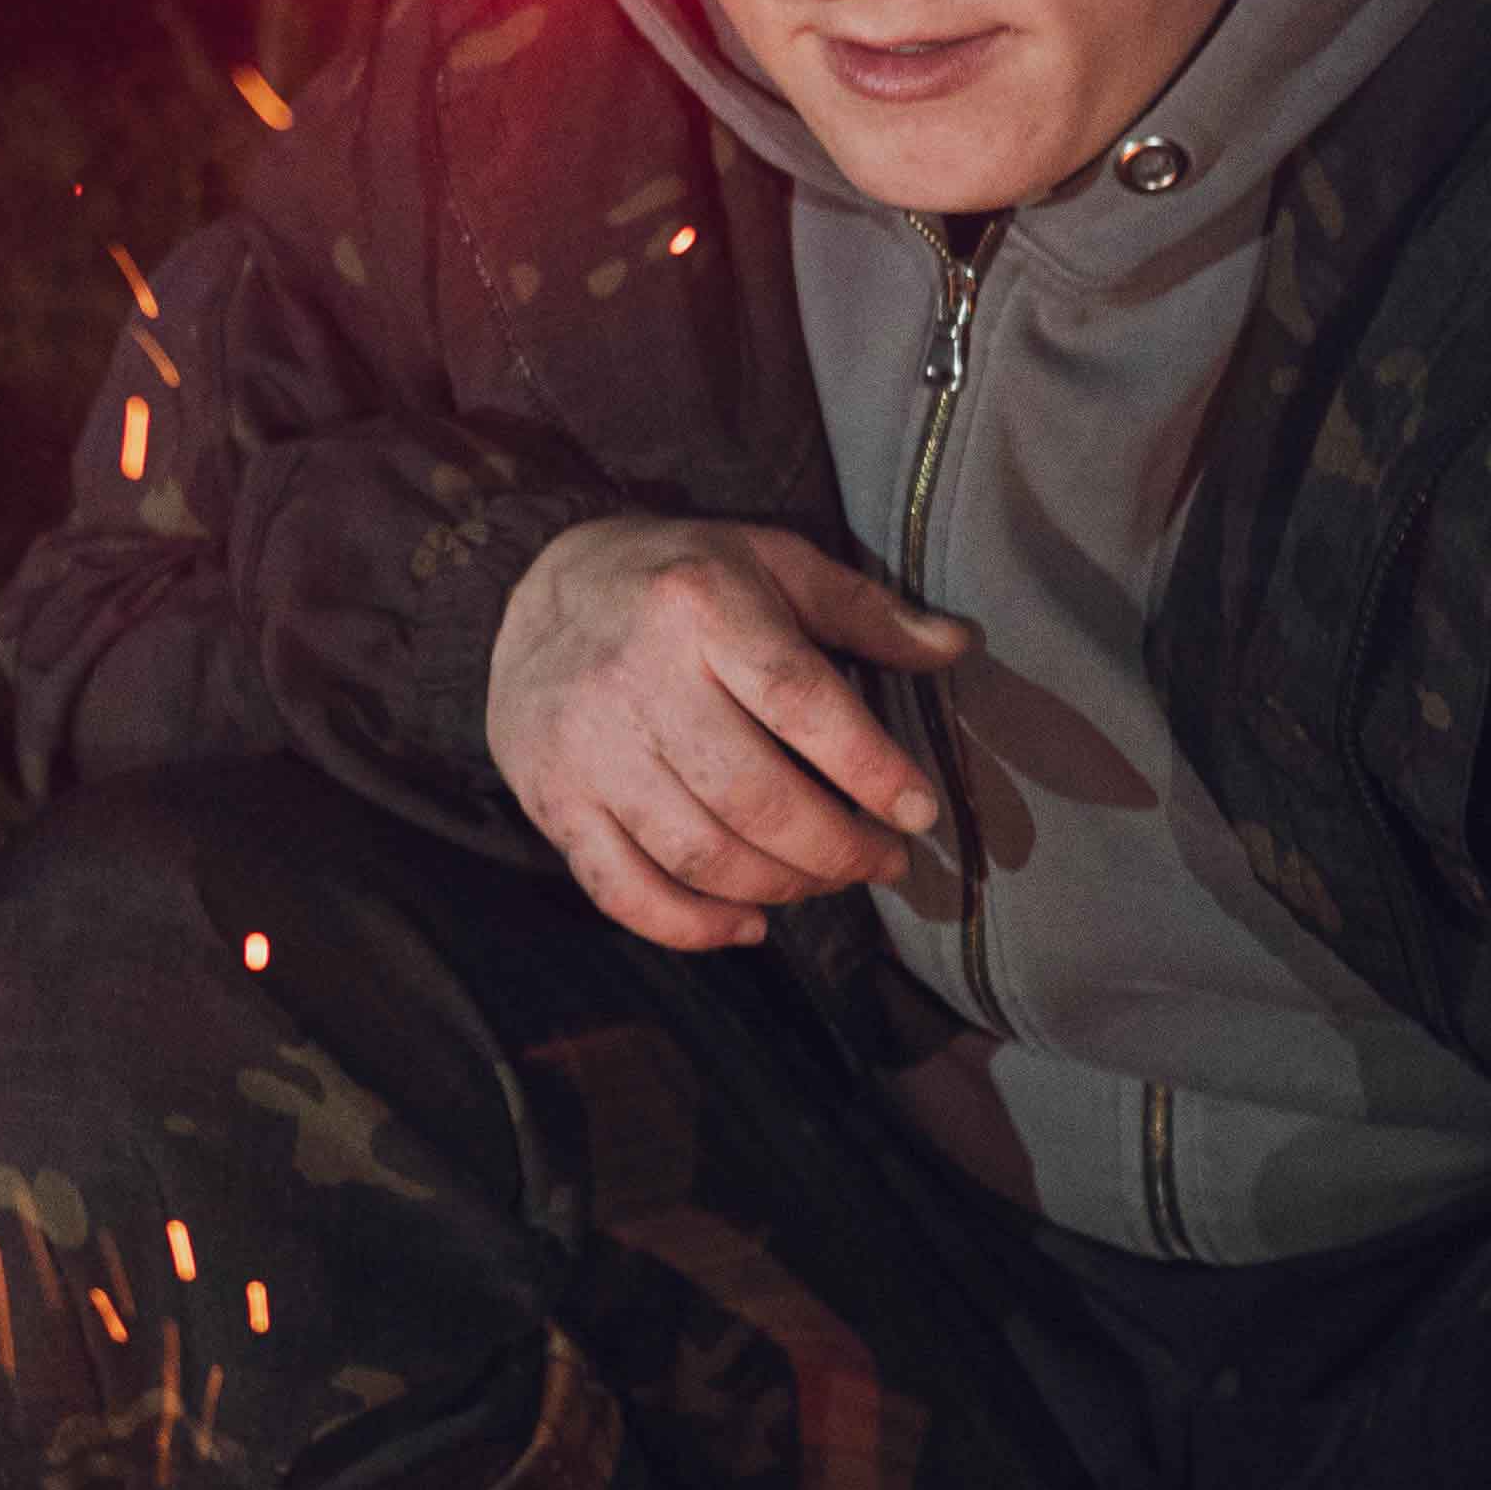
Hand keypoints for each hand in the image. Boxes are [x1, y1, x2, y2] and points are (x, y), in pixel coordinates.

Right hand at [483, 514, 968, 950]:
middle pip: (753, 796)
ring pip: (697, 853)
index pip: (799, 700)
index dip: (869, 769)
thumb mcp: (770, 562)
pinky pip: (623, 890)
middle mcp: (636, 676)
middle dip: (837, 848)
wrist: (532, 589)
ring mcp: (587, 746)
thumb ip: (864, 610)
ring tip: (826, 880)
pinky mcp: (551, 798)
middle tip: (883, 861)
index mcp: (700, 604)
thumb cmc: (678, 580)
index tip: (919, 813)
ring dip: (781, 886)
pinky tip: (749, 924)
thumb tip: (958, 647)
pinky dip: (692, 927)